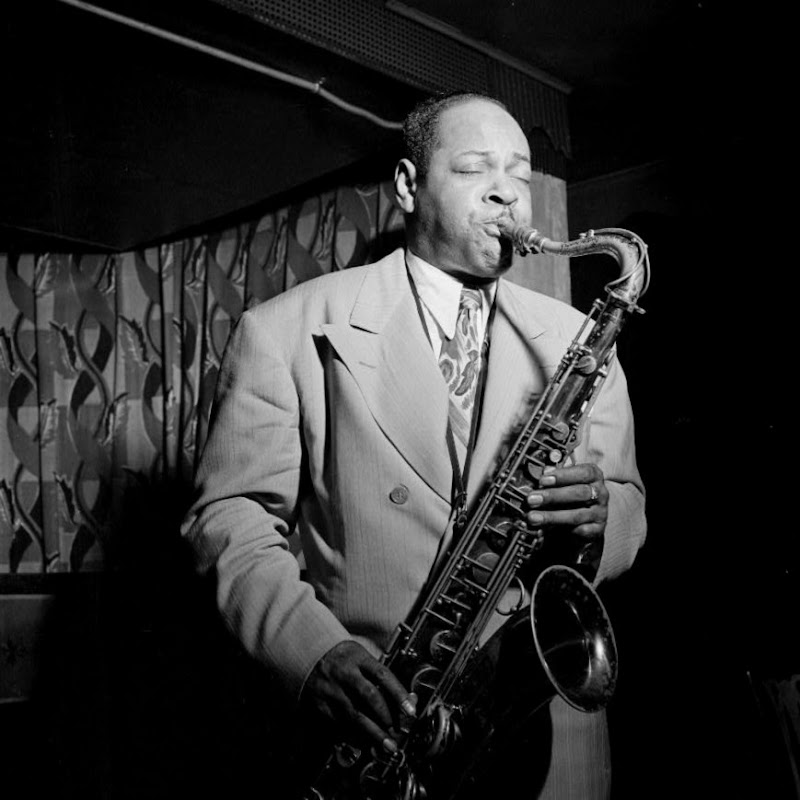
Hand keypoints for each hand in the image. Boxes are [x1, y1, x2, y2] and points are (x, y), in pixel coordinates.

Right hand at [301, 640, 416, 753]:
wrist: (308, 656)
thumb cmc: (342, 658)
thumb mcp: (361, 657)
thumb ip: (380, 677)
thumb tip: (407, 700)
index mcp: (358, 658)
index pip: (382, 675)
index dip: (398, 693)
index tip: (410, 710)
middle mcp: (344, 673)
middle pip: (369, 696)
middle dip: (386, 717)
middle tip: (397, 733)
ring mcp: (331, 689)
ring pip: (354, 714)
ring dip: (372, 733)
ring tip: (386, 745)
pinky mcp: (320, 704)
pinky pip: (339, 724)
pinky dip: (354, 736)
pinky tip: (365, 743)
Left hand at [526, 462, 607, 571]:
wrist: (581, 521)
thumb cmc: (569, 497)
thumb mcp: (562, 485)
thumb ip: (552, 481)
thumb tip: (537, 478)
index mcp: (593, 476)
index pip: (584, 473)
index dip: (563, 475)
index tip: (542, 480)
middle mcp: (601, 493)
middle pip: (579, 493)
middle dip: (552, 496)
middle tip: (531, 499)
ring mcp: (601, 513)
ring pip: (576, 515)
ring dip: (551, 516)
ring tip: (532, 517)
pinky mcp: (597, 530)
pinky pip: (579, 531)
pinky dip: (561, 530)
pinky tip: (546, 529)